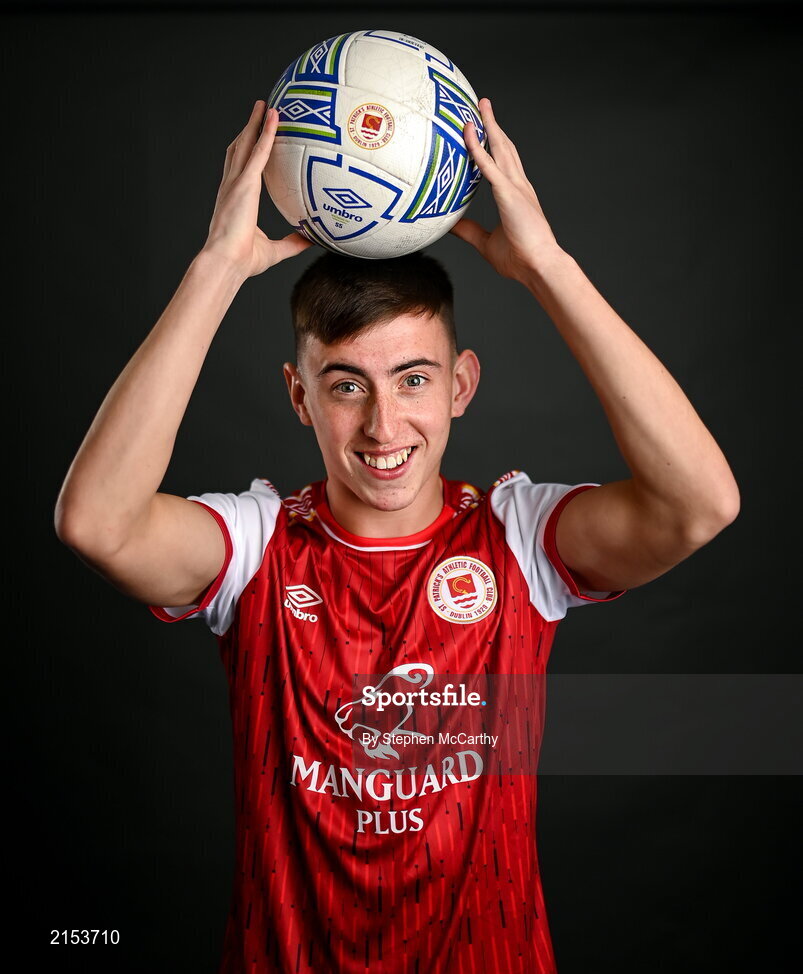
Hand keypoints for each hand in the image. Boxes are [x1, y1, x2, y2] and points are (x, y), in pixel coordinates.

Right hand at [202, 100, 312, 277]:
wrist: (226, 262)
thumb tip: (310, 241)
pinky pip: (258, 152)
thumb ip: (291, 243)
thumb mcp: (273, 250)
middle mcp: (232, 186)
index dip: (246, 150)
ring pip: (246, 144)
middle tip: (258, 111)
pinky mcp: (245, 183)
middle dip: (248, 128)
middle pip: (239, 149)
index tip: (252, 137)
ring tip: (265, 106)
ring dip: (255, 123)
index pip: (240, 168)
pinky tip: (273, 117)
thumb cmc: (242, 260)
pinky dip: (266, 132)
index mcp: (235, 200)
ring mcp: (236, 182)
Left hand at [450, 98, 561, 281]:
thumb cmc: (520, 260)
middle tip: (483, 105)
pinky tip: (468, 132)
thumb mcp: (485, 243)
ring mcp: (515, 187)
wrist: (539, 266)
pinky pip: (489, 165)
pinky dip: (477, 147)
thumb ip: (468, 230)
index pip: (504, 164)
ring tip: (480, 105)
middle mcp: (518, 185)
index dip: (495, 146)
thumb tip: (449, 225)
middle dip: (494, 125)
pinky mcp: (509, 193)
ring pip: (500, 148)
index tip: (485, 131)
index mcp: (516, 195)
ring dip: (489, 125)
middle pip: (505, 147)